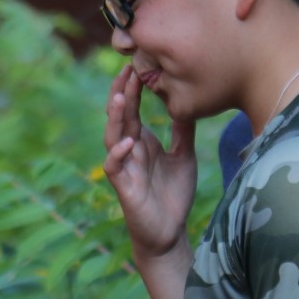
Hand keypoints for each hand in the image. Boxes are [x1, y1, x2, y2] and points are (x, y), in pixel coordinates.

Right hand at [103, 64, 197, 258]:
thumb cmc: (173, 195)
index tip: (137, 66)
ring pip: (112, 138)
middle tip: (128, 71)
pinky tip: (128, 142)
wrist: (169, 232)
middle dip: (122, 94)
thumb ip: (182, 132)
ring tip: (122, 99)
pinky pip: (114, 167)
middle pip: (119, 118)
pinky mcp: (124, 188)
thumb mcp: (183, 156)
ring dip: (116, 119)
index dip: (133, 89)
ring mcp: (124, 168)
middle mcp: (129, 151)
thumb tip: (186, 103)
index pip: (132, 110)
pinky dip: (118, 154)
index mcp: (141, 142)